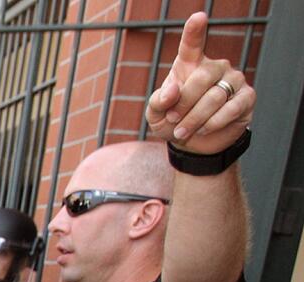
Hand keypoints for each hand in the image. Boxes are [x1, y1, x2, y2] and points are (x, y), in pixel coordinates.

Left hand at [145, 12, 254, 153]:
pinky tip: (203, 129)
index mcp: (191, 64)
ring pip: (215, 97)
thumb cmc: (173, 122)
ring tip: (182, 131)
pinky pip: (231, 108)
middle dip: (184, 103)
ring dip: (195, 118)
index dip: (195, 30)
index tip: (198, 17)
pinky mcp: (247, 97)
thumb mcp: (156, 114)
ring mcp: (234, 80)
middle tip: (172, 119)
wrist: (193, 144)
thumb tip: (172, 89)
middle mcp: (216, 67)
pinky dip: (213, 123)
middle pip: (202, 78)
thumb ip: (158, 101)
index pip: (192, 44)